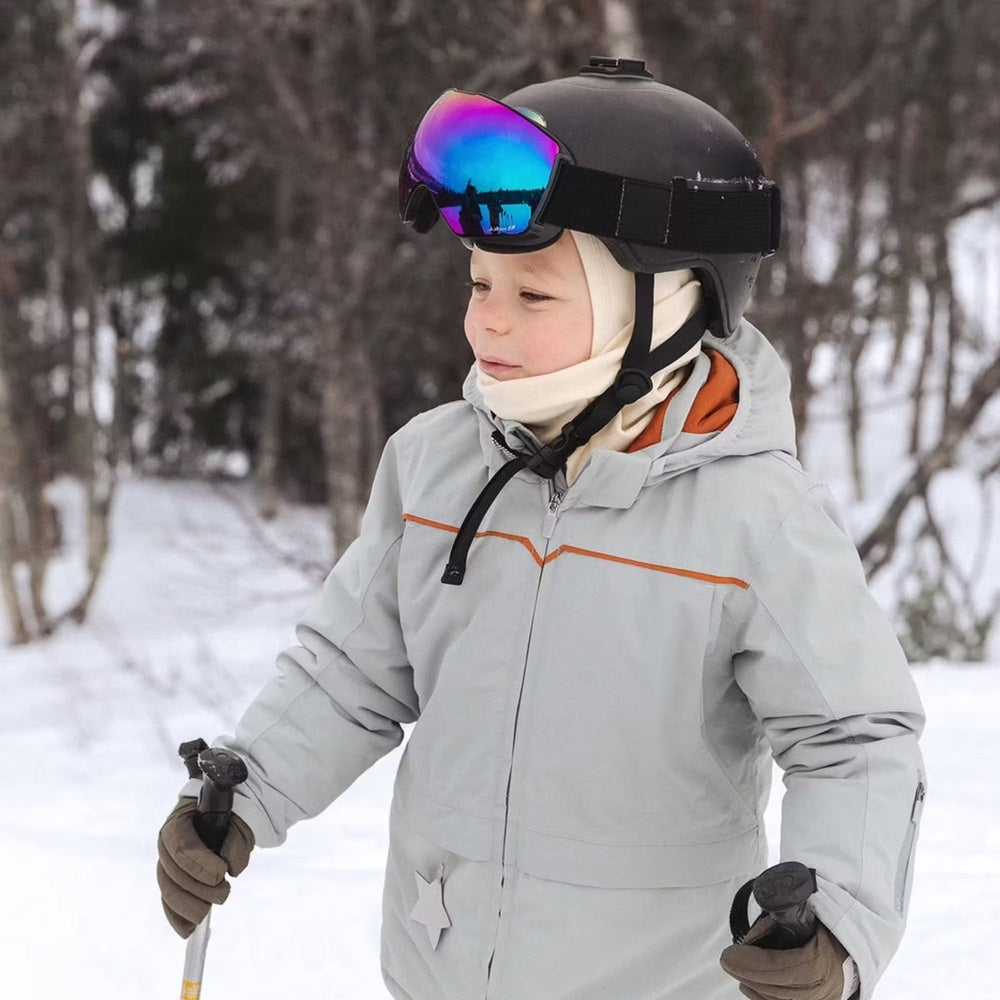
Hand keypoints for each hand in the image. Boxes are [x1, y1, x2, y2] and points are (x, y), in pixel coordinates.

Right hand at [156, 796, 254, 937]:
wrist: (226, 817)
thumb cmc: (231, 817)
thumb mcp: (238, 821)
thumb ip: (235, 841)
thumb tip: (231, 868)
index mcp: (180, 821)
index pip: (181, 846)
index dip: (199, 863)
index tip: (222, 873)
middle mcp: (167, 842)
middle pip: (173, 872)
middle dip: (198, 887)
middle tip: (223, 894)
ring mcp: (166, 862)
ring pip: (169, 889)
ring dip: (190, 905)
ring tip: (212, 908)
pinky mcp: (171, 880)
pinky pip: (168, 901)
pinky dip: (177, 917)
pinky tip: (187, 931)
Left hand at [719, 916, 858, 999]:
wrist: (854, 945)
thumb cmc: (828, 924)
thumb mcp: (809, 910)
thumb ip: (784, 912)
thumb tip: (758, 922)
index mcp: (824, 960)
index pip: (782, 968)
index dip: (753, 963)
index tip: (729, 954)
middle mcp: (826, 987)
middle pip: (779, 988)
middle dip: (748, 973)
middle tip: (727, 959)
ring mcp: (824, 999)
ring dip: (753, 986)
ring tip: (735, 968)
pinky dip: (763, 997)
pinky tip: (748, 985)